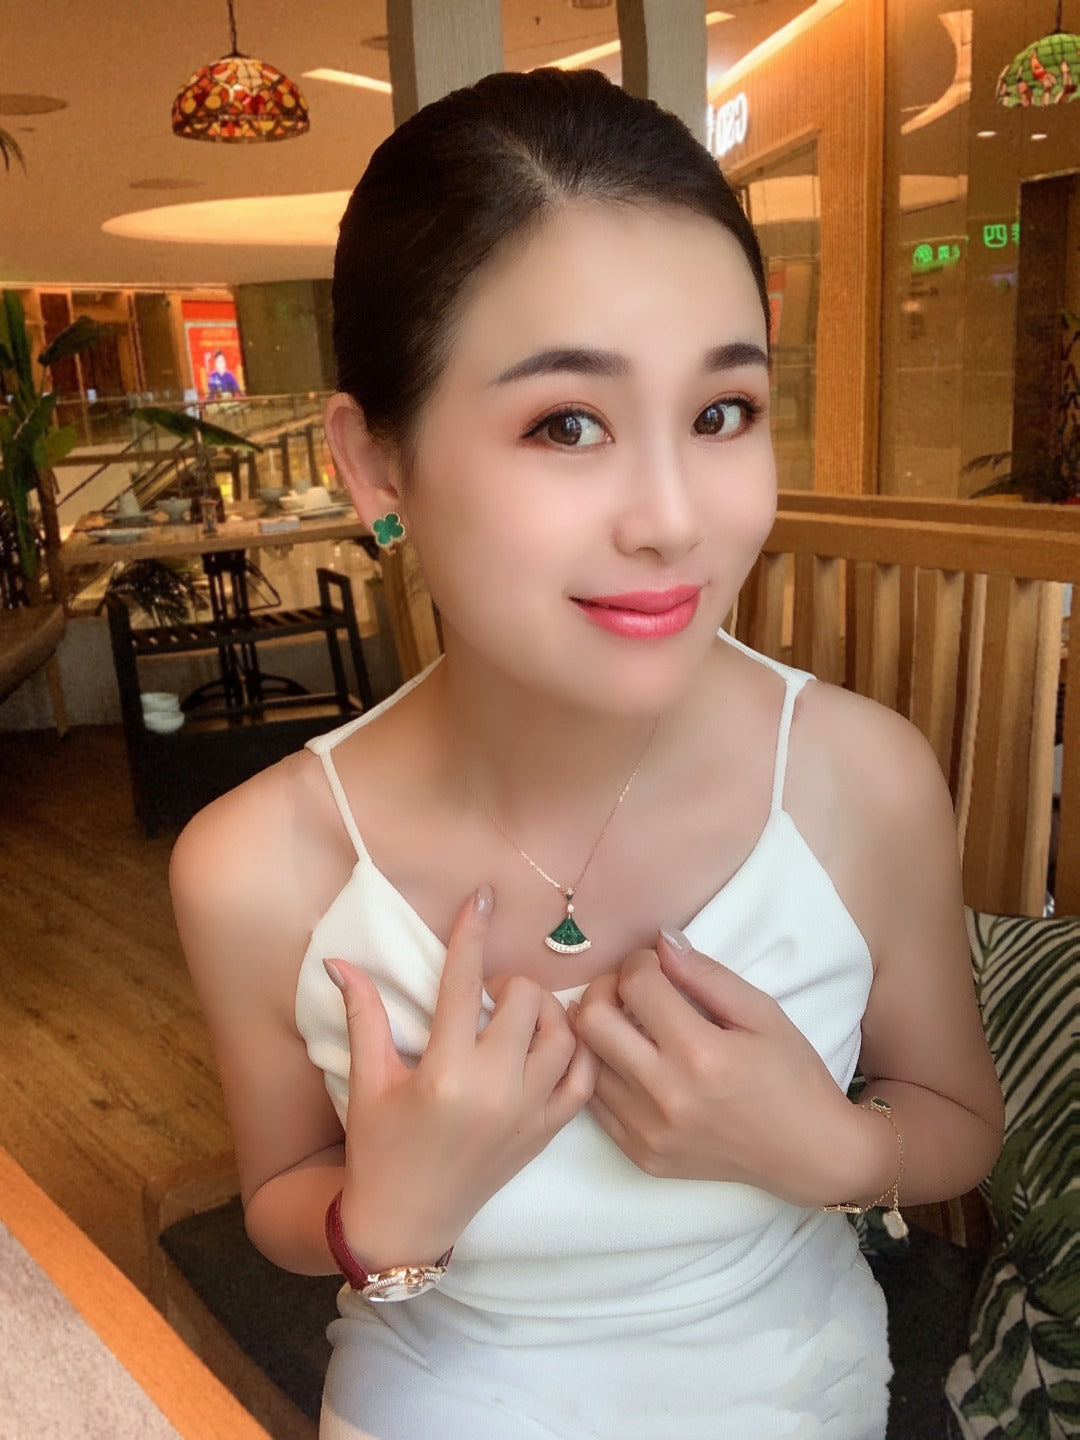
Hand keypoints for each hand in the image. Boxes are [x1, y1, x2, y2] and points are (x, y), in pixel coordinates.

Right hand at [325, 886, 597, 1268]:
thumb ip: (363, 1016)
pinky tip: (552, 1043)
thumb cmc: (379, 1150)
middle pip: (525, 1000)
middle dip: (507, 983)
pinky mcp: (545, 1133)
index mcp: (444, 1073)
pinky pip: (584, 1079)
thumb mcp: (367, 1082)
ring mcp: (527, 1113)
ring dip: (546, 1013)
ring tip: (519, 1018)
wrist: (404, 1223)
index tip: (482, 896)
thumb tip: (340, 960)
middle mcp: (493, 1089)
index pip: (462, 983)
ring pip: (564, 1034)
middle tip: (486, 995)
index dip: (471, 934)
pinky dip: (577, 1052)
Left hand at [573, 929, 858, 1204]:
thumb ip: (705, 974)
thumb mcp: (761, 1012)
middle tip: (630, 989)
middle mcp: (666, 1095)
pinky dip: (605, 1073)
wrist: (808, 1153)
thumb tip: (660, 941)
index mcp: (700, 1054)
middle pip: (591, 1021)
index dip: (640, 962)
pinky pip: (595, 1103)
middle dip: (605, 990)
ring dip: (601, 1033)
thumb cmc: (791, 1076)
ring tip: (631, 1026)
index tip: (655, 964)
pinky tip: (633, 1062)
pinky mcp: (641, 1154)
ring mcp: (648, 1131)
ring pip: (586, 1062)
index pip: (636, 985)